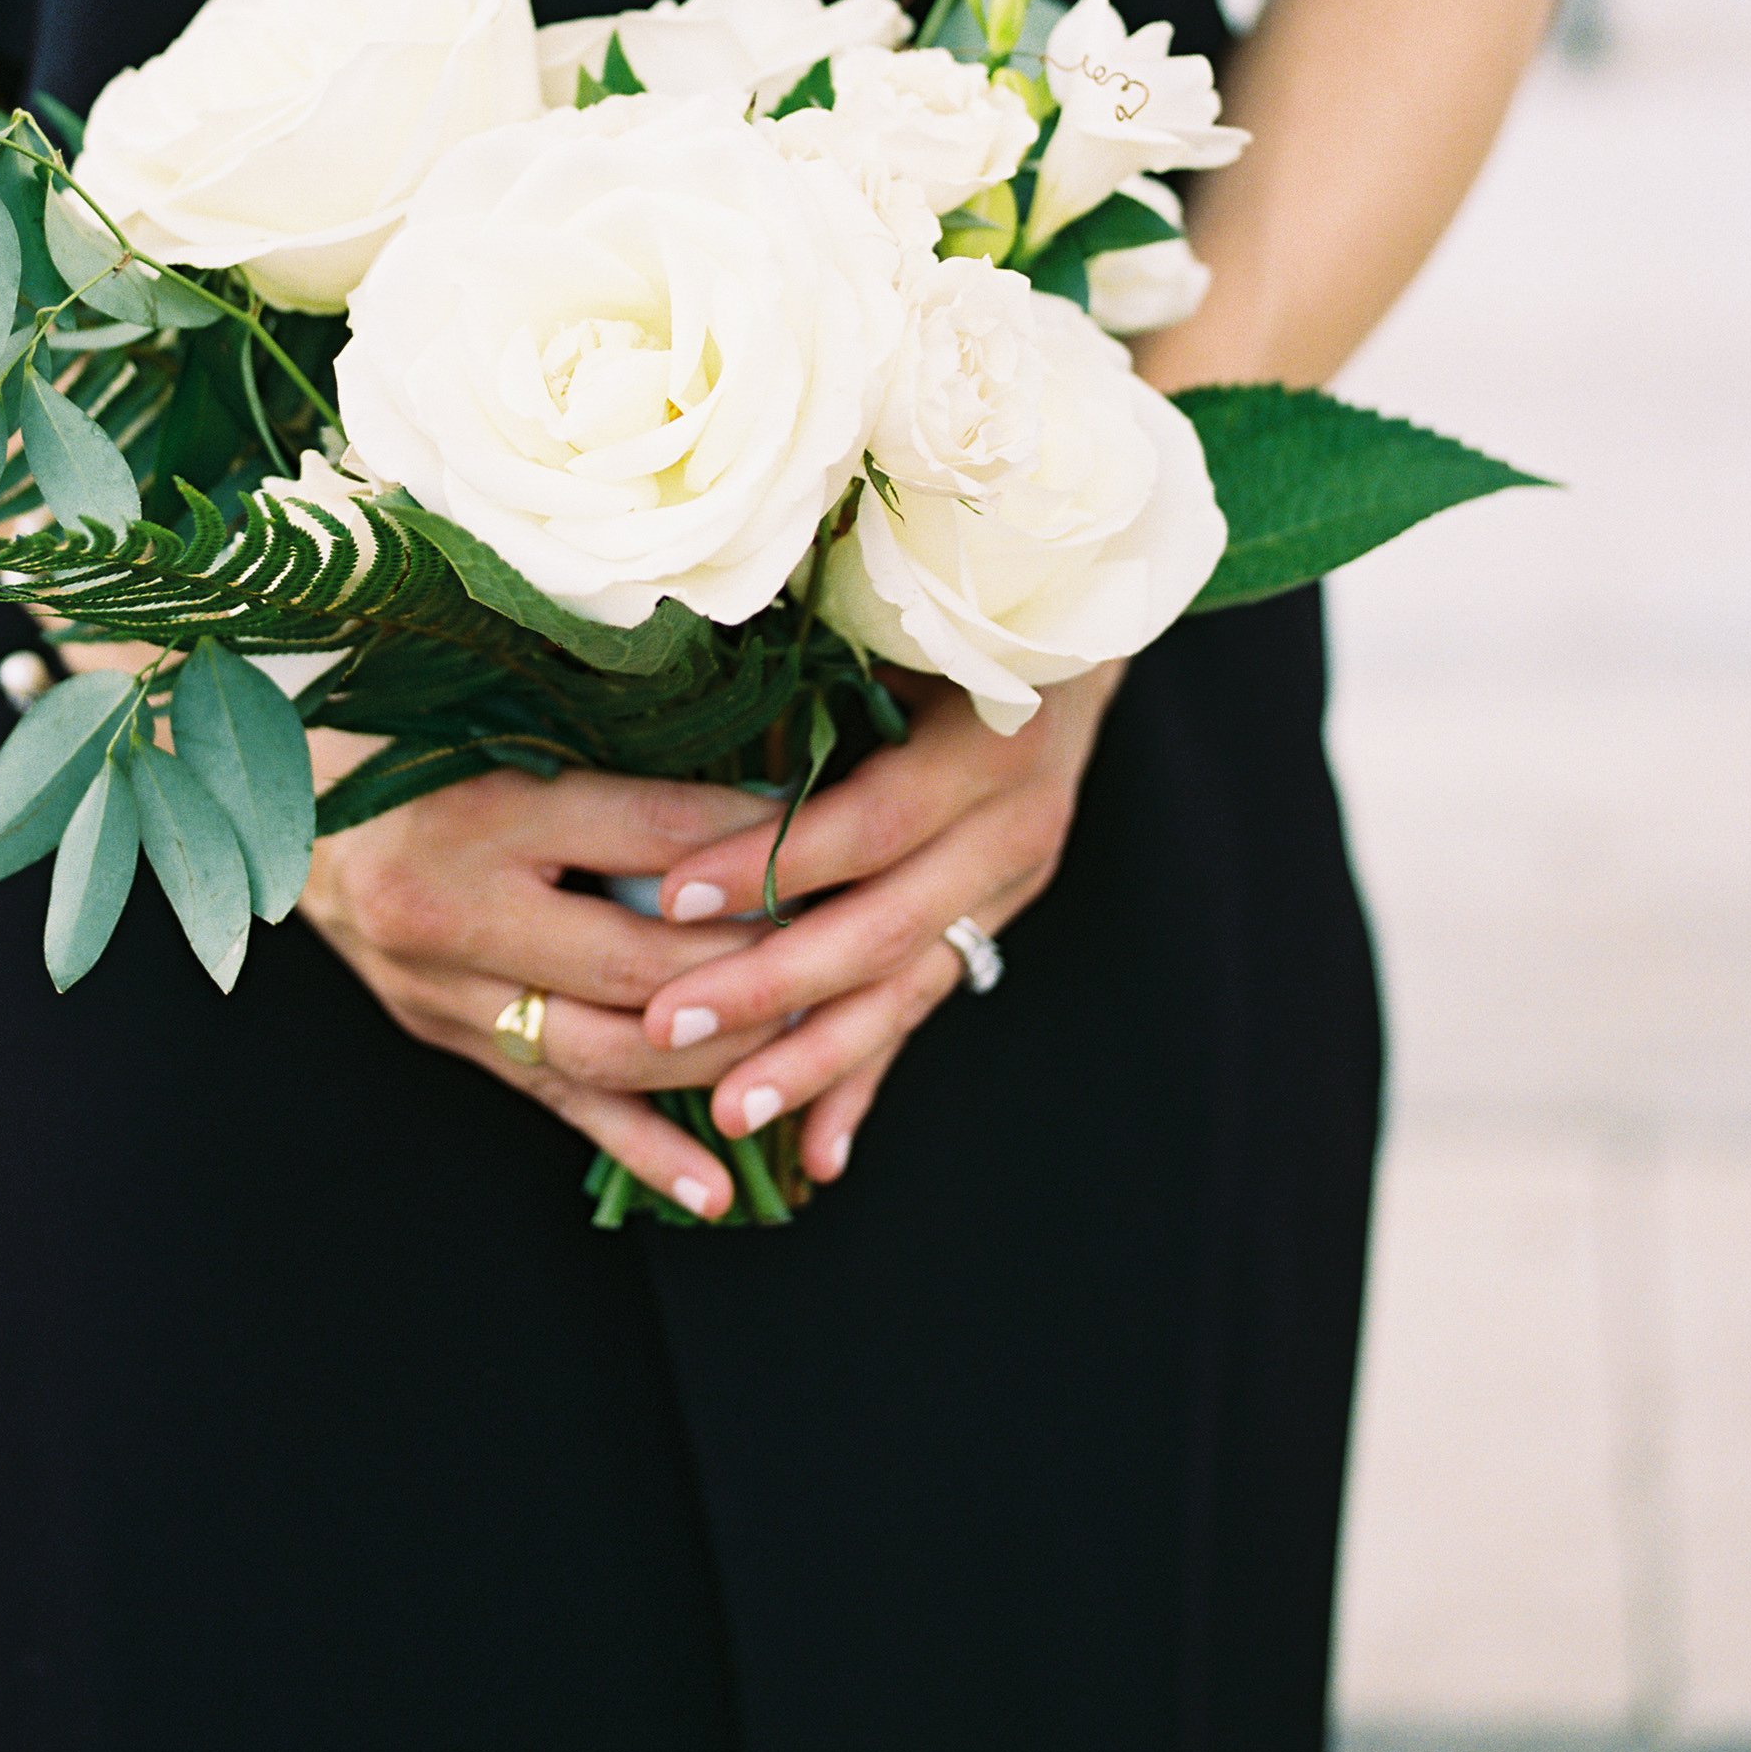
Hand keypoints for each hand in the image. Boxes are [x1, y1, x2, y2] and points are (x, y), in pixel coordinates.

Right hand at [299, 744, 791, 1216]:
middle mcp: (456, 909)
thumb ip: (615, 746)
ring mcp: (445, 991)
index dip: (752, 841)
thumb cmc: (408, 733)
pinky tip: (715, 1190)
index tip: (833, 836)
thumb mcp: (502, 714)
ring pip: (604, 1053)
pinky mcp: (445, 1038)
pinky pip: (557, 1102)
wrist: (279, 796)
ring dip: (717, 1061)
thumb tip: (757, 771)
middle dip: (755, 967)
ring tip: (808, 1056)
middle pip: (638, 962)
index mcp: (479, 807)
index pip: (650, 831)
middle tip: (846, 954)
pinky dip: (639, 1149)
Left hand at [636, 661, 1127, 1188]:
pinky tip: (815, 1152)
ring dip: (817, 1060)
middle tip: (665, 1026)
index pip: (867, 823)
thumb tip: (674, 665)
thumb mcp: (903, 617)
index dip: (770, 861)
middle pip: (883, 926)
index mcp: (987, 743)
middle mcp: (1013, 826)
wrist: (1085, 620)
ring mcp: (1012, 883)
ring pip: (908, 988)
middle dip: (769, 986)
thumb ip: (820, 662)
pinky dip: (867, 1079)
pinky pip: (924, 1009)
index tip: (668, 891)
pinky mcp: (997, 920)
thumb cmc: (956, 598)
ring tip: (730, 1113)